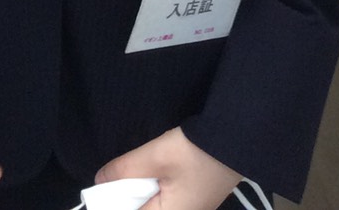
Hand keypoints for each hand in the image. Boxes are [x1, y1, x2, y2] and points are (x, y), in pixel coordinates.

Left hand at [96, 127, 239, 209]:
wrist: (238, 135)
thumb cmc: (197, 151)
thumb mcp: (156, 156)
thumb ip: (125, 170)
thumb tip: (100, 181)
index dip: (114, 203)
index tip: (101, 192)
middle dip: (126, 198)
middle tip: (112, 179)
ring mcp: (191, 208)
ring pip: (154, 204)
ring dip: (139, 192)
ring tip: (127, 174)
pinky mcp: (195, 197)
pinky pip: (165, 199)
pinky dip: (152, 187)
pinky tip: (147, 173)